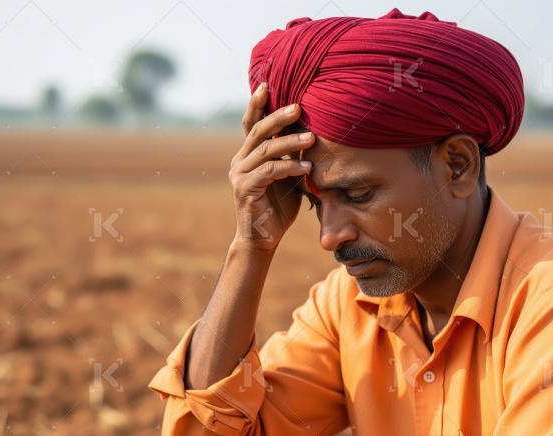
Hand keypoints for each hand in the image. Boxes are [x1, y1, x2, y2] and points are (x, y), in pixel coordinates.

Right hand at [228, 82, 315, 251]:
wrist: (262, 240)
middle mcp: (239, 160)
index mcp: (248, 154)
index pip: (252, 123)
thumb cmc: (278, 208)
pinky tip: (307, 168)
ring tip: (311, 137)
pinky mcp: (244, 189)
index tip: (267, 82)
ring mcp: (239, 174)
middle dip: (278, 116)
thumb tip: (313, 132)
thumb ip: (293, 156)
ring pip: (265, 150)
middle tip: (298, 106)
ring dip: (289, 142)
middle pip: (257, 130)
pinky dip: (289, 167)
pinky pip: (268, 172)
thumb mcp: (289, 176)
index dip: (258, 103)